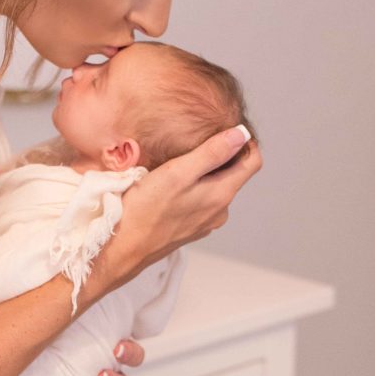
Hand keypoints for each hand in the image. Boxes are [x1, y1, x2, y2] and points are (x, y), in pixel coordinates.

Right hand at [90, 129, 261, 296]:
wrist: (122, 247)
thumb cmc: (145, 209)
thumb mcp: (178, 172)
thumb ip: (212, 153)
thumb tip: (241, 134)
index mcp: (221, 195)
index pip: (252, 163)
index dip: (246, 141)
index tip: (228, 128)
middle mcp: (218, 212)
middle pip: (233, 175)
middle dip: (222, 155)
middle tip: (197, 139)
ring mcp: (204, 222)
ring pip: (214, 188)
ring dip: (204, 173)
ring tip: (180, 161)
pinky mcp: (188, 229)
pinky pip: (199, 202)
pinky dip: (191, 188)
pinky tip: (169, 185)